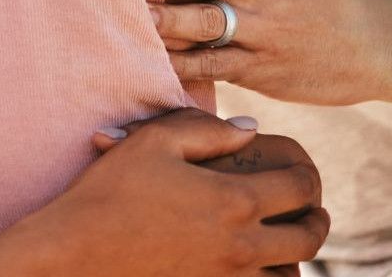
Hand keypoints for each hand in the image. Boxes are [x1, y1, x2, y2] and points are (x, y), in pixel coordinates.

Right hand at [0, 108, 327, 275]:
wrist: (74, 252)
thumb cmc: (110, 192)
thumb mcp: (154, 142)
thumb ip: (208, 129)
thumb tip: (250, 128)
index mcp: (234, 201)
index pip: (300, 187)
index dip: (308, 175)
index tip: (301, 173)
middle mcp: (240, 246)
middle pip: (308, 237)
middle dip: (317, 219)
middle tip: (312, 210)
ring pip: (291, 274)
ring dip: (297, 256)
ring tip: (288, 242)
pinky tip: (256, 265)